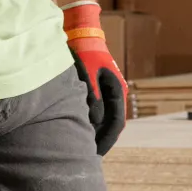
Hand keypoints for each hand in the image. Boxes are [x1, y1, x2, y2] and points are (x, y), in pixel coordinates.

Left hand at [62, 2, 128, 155]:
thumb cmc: (84, 52)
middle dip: (99, 141)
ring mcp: (105, 92)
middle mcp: (114, 94)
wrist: (81, 33)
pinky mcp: (95, 90)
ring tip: (81, 149)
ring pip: (101, 120)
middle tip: (87, 158)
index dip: (106, 142)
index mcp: (117, 92)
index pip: (116, 125)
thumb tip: (94, 121)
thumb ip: (92, 98)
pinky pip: (94, 112)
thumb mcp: (88, 76)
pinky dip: (86, 123)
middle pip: (109, 125)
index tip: (95, 155)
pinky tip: (74, 131)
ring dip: (93, 133)